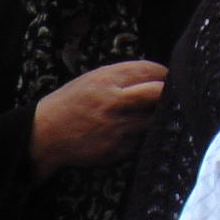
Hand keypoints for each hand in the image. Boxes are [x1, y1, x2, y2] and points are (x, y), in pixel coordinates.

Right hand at [30, 59, 167, 178]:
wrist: (45, 133)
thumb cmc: (71, 102)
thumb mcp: (93, 79)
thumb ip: (123, 76)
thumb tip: (158, 76)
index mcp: (107, 80)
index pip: (150, 70)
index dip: (164, 73)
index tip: (168, 77)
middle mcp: (113, 102)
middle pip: (158, 94)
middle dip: (169, 92)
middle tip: (173, 94)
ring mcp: (116, 128)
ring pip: (152, 119)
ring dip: (154, 116)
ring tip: (145, 114)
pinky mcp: (116, 149)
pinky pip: (139, 140)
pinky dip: (138, 135)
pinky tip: (125, 131)